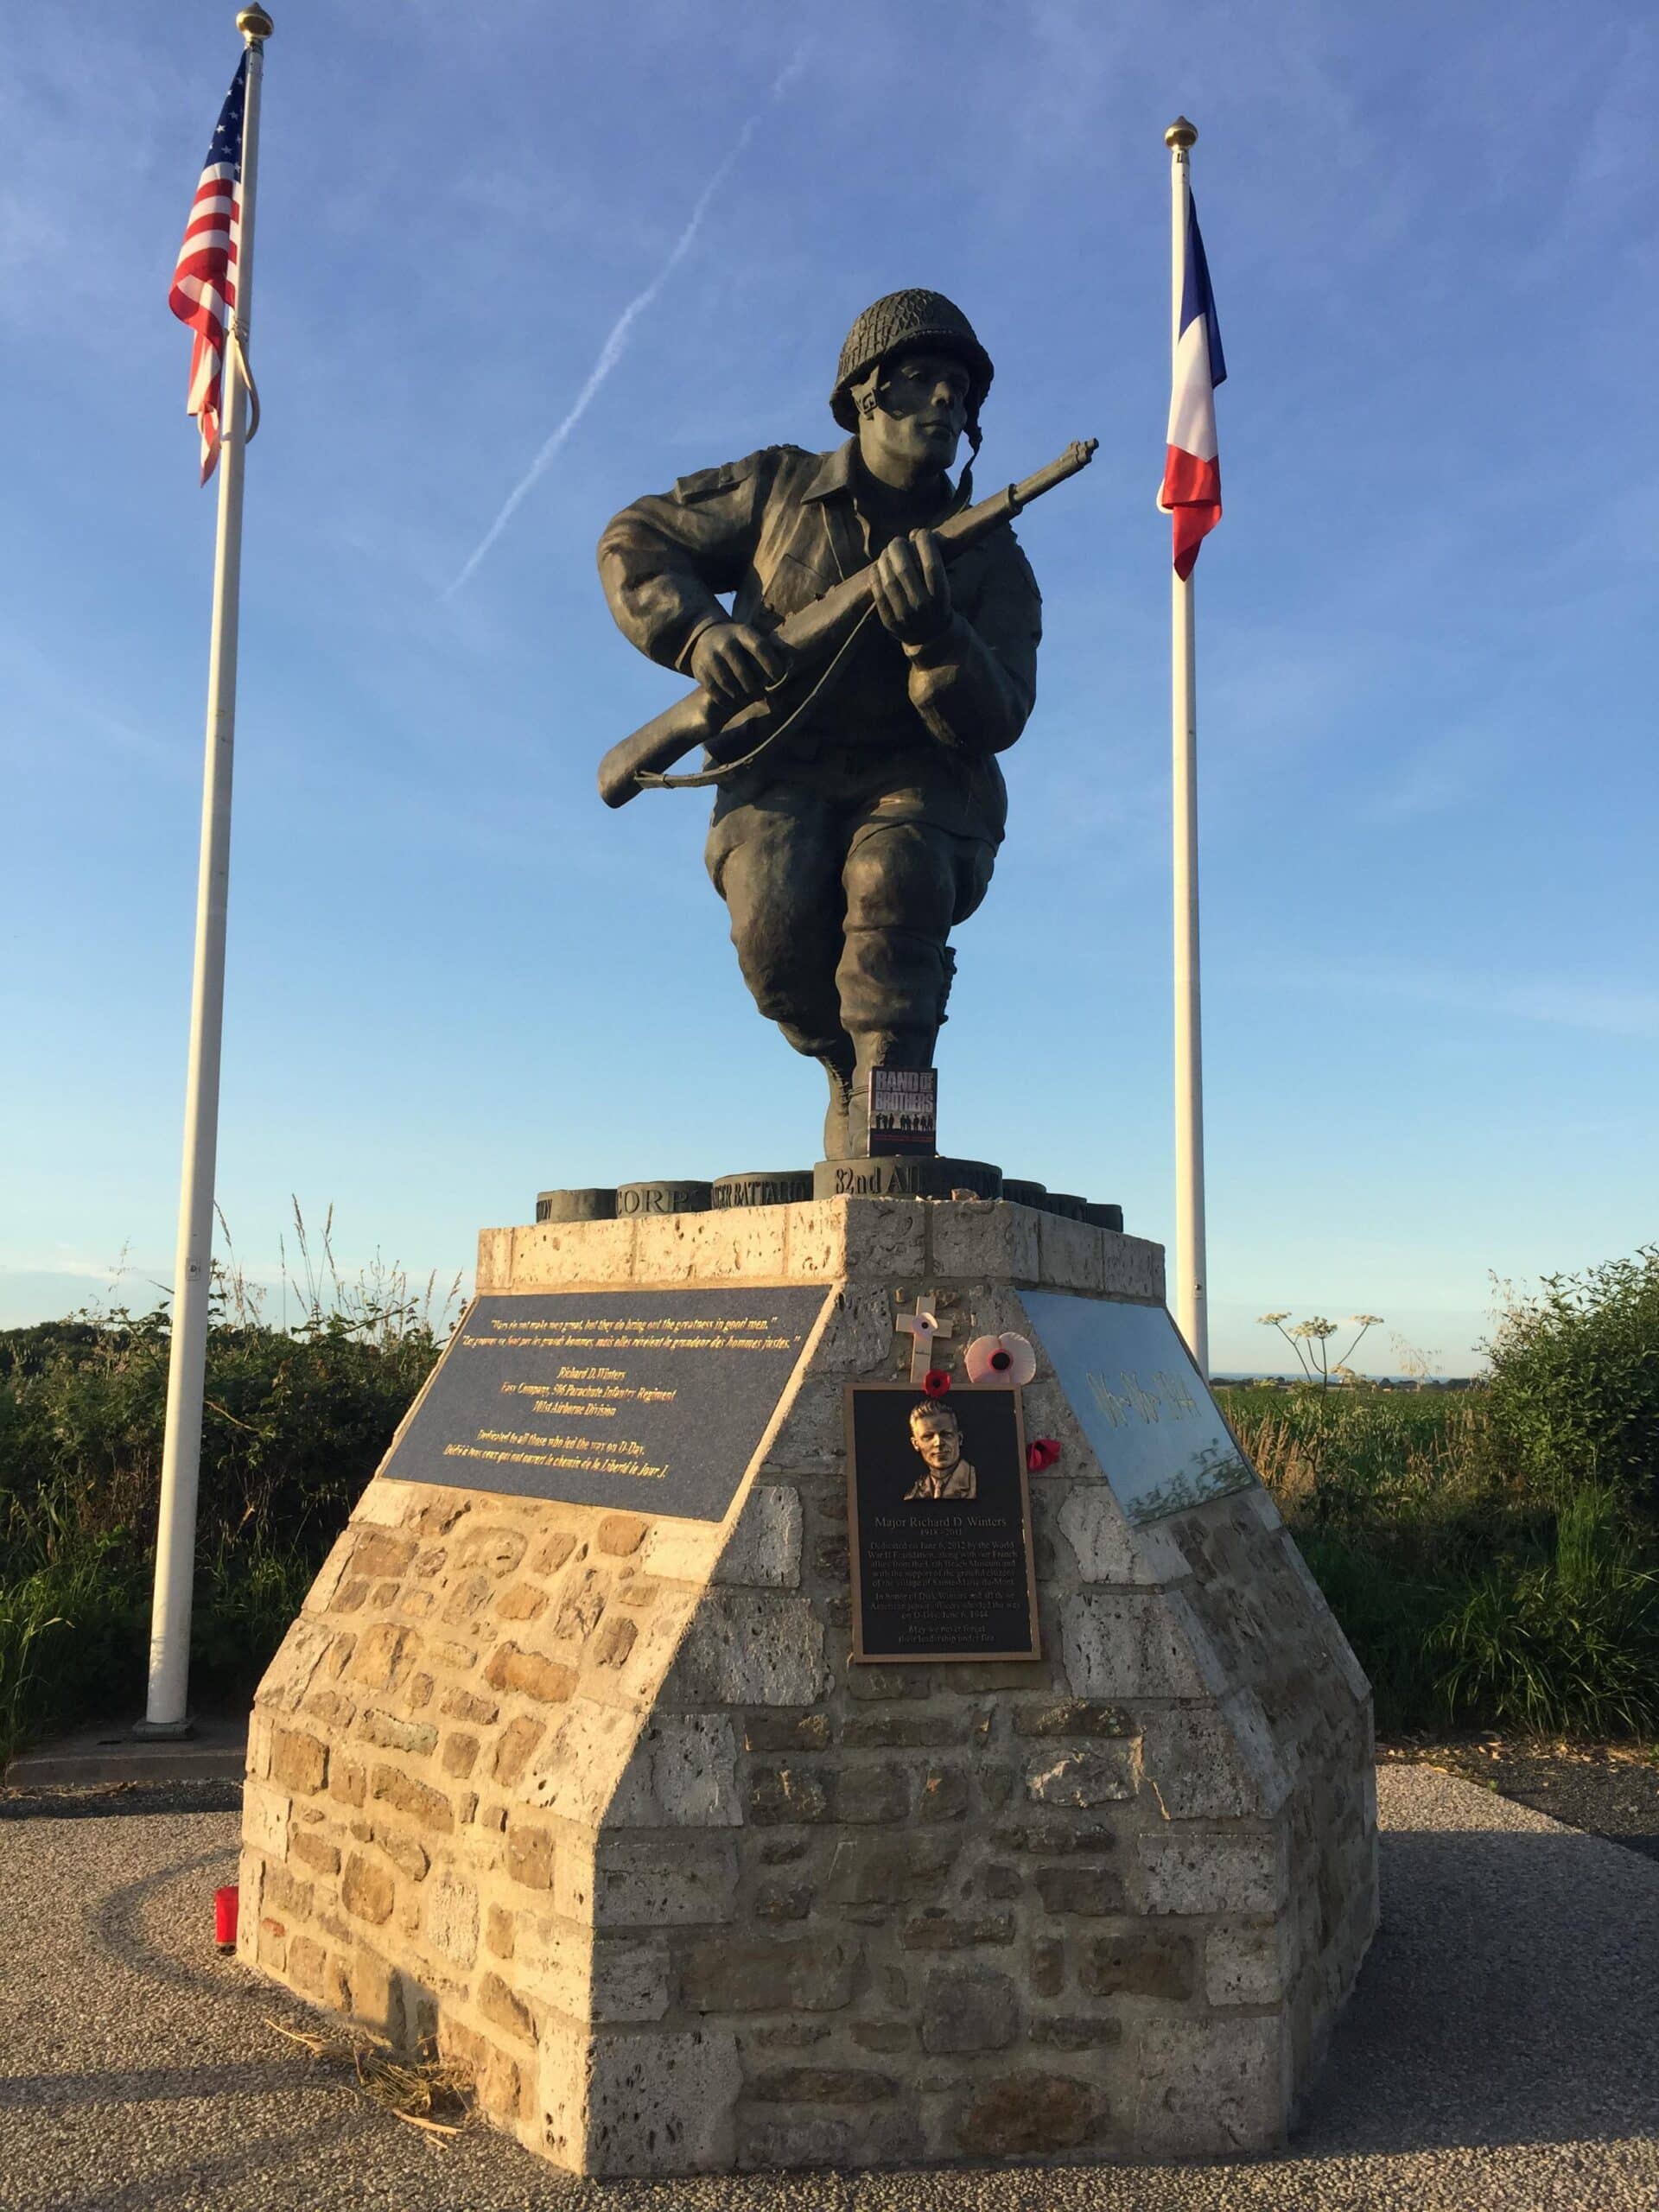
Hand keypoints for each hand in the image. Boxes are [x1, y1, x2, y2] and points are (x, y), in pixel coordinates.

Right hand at [689, 620, 788, 708]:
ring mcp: (710, 656)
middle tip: (760, 694)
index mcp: (742, 632)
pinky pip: (715, 691)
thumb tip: (793, 662)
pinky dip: (726, 701)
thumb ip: (773, 649)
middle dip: (755, 687)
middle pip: (744, 672)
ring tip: (747, 700)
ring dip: (741, 697)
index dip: (771, 664)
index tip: (777, 678)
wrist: (703, 636)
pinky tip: (733, 703)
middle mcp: (725, 642)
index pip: (760, 647)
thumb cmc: (739, 642)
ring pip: (729, 684)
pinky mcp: (699, 670)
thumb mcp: (752, 637)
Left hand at [872, 529, 951, 648]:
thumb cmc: (938, 603)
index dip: (925, 543)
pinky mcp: (890, 622)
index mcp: (941, 597)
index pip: (932, 564)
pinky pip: (878, 593)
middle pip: (905, 569)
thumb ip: (932, 561)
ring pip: (889, 579)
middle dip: (899, 548)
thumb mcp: (943, 585)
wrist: (932, 638)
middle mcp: (923, 607)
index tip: (921, 532)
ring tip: (887, 552)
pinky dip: (875, 576)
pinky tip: (877, 567)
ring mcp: (905, 615)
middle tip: (897, 542)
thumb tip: (914, 533)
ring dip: (885, 559)